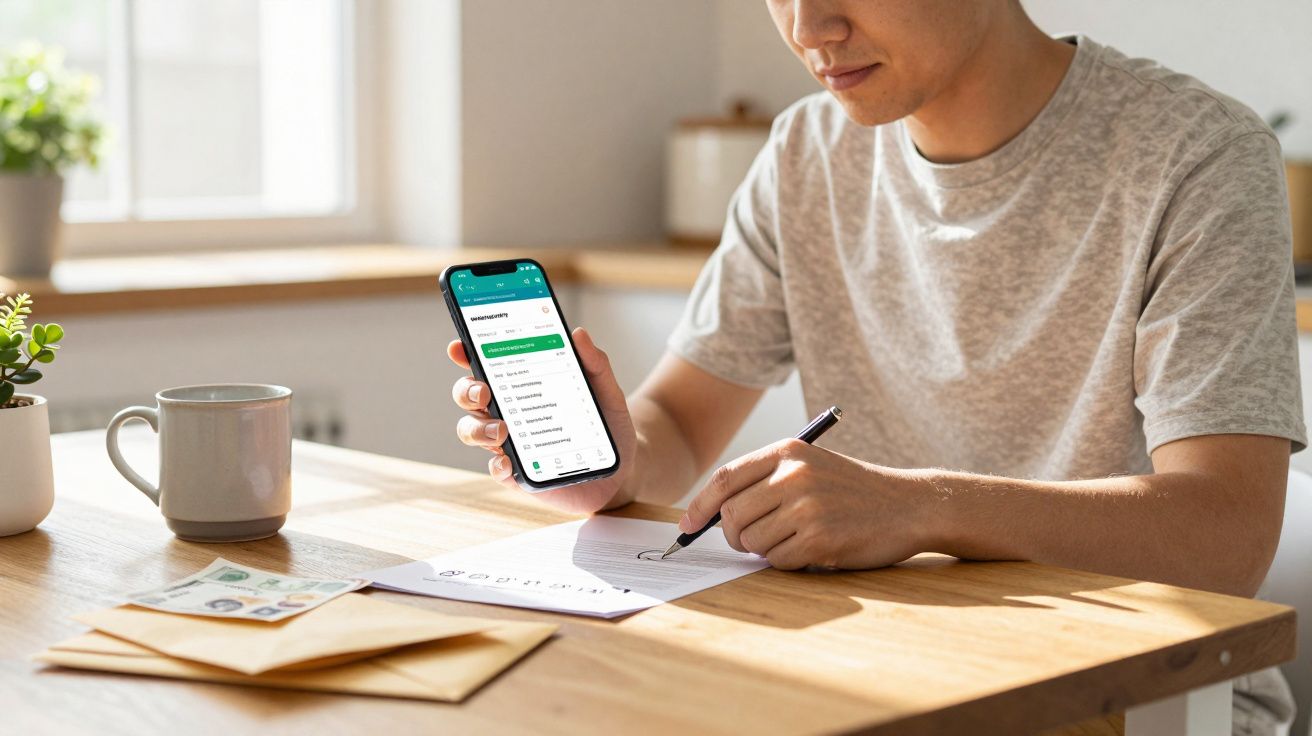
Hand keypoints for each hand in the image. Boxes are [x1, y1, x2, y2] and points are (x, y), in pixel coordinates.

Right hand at [447, 327, 636, 512]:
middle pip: (470, 397)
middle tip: (484, 392)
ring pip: (473, 432)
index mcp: (523, 385)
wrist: (623, 465)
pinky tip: (507, 462)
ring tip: (501, 430)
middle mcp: (509, 412)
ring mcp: (512, 444)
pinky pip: (497, 471)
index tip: (459, 347)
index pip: (487, 365)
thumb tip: (579, 334)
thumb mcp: (606, 390)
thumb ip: (595, 363)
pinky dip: (497, 466)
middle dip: (467, 391)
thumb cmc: (607, 423)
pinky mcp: (521, 474)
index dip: (467, 355)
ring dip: (478, 429)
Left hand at [678, 439, 934, 569]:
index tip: (687, 525)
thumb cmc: (853, 490)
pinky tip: (812, 549)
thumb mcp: (811, 466)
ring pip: (751, 541)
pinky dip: (788, 562)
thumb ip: (765, 480)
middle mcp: (794, 475)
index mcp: (788, 451)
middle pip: (731, 514)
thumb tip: (710, 514)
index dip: (699, 505)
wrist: (909, 505)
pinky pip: (778, 561)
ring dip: (763, 550)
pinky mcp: (820, 538)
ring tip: (792, 539)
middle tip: (750, 541)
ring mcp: (807, 506)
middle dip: (732, 535)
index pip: (725, 479)